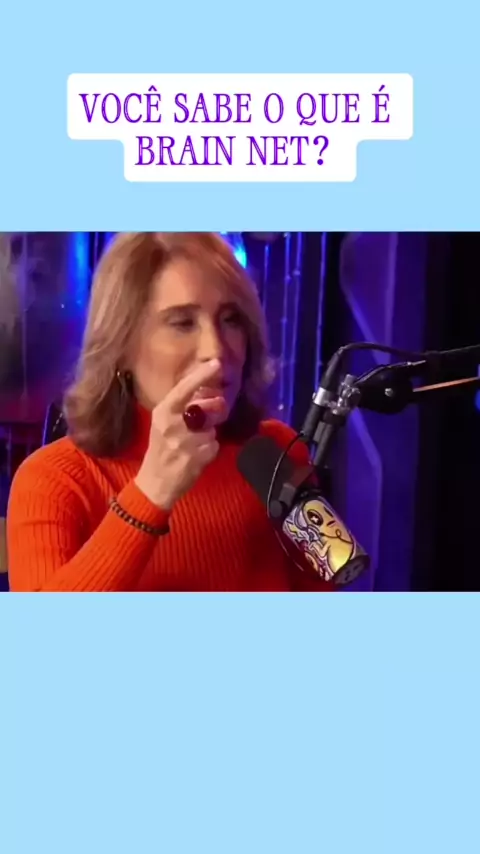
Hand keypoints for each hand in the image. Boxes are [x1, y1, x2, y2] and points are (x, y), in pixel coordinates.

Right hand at [134, 359, 227, 509]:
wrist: (155, 482)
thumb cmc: (161, 449)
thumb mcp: (165, 423)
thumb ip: (184, 408)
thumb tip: (211, 394)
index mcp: (163, 412)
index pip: (184, 388)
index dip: (201, 375)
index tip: (217, 363)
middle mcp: (173, 424)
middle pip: (206, 407)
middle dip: (215, 410)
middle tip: (211, 418)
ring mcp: (185, 442)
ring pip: (212, 428)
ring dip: (209, 436)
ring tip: (194, 445)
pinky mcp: (197, 457)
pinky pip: (215, 445)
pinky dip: (211, 450)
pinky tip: (197, 457)